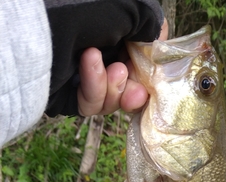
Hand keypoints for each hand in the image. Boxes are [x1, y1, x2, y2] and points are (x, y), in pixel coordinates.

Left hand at [44, 0, 164, 115]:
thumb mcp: (134, 9)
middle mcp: (102, 53)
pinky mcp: (69, 95)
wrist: (42, 23)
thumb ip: (153, 27)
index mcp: (116, 32)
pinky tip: (91, 62)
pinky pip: (91, 104)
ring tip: (115, 71)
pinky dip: (96, 87)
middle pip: (130, 87)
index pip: (141, 62)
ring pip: (113, 100)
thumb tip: (159, 45)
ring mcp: (84, 76)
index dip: (151, 74)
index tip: (156, 79)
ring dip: (117, 88)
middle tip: (138, 92)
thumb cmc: (86, 7)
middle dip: (136, 90)